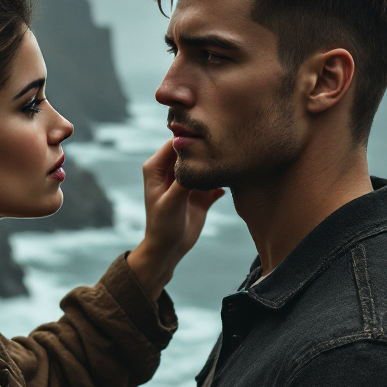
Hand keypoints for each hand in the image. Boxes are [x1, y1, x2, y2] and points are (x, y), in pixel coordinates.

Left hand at [126, 139, 224, 299]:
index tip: (210, 137)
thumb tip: (197, 160)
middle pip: (191, 151)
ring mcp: (186, 181)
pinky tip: (227, 183)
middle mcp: (171, 170)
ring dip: (216, 165)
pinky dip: (221, 181)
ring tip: (229, 164)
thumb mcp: (171, 202)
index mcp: (156, 167)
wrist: (169, 250)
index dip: (191, 138)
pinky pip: (214, 181)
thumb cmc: (162, 226)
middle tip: (225, 149)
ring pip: (204, 165)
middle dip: (207, 150)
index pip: (174, 143)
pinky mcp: (200, 193)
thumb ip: (183, 180)